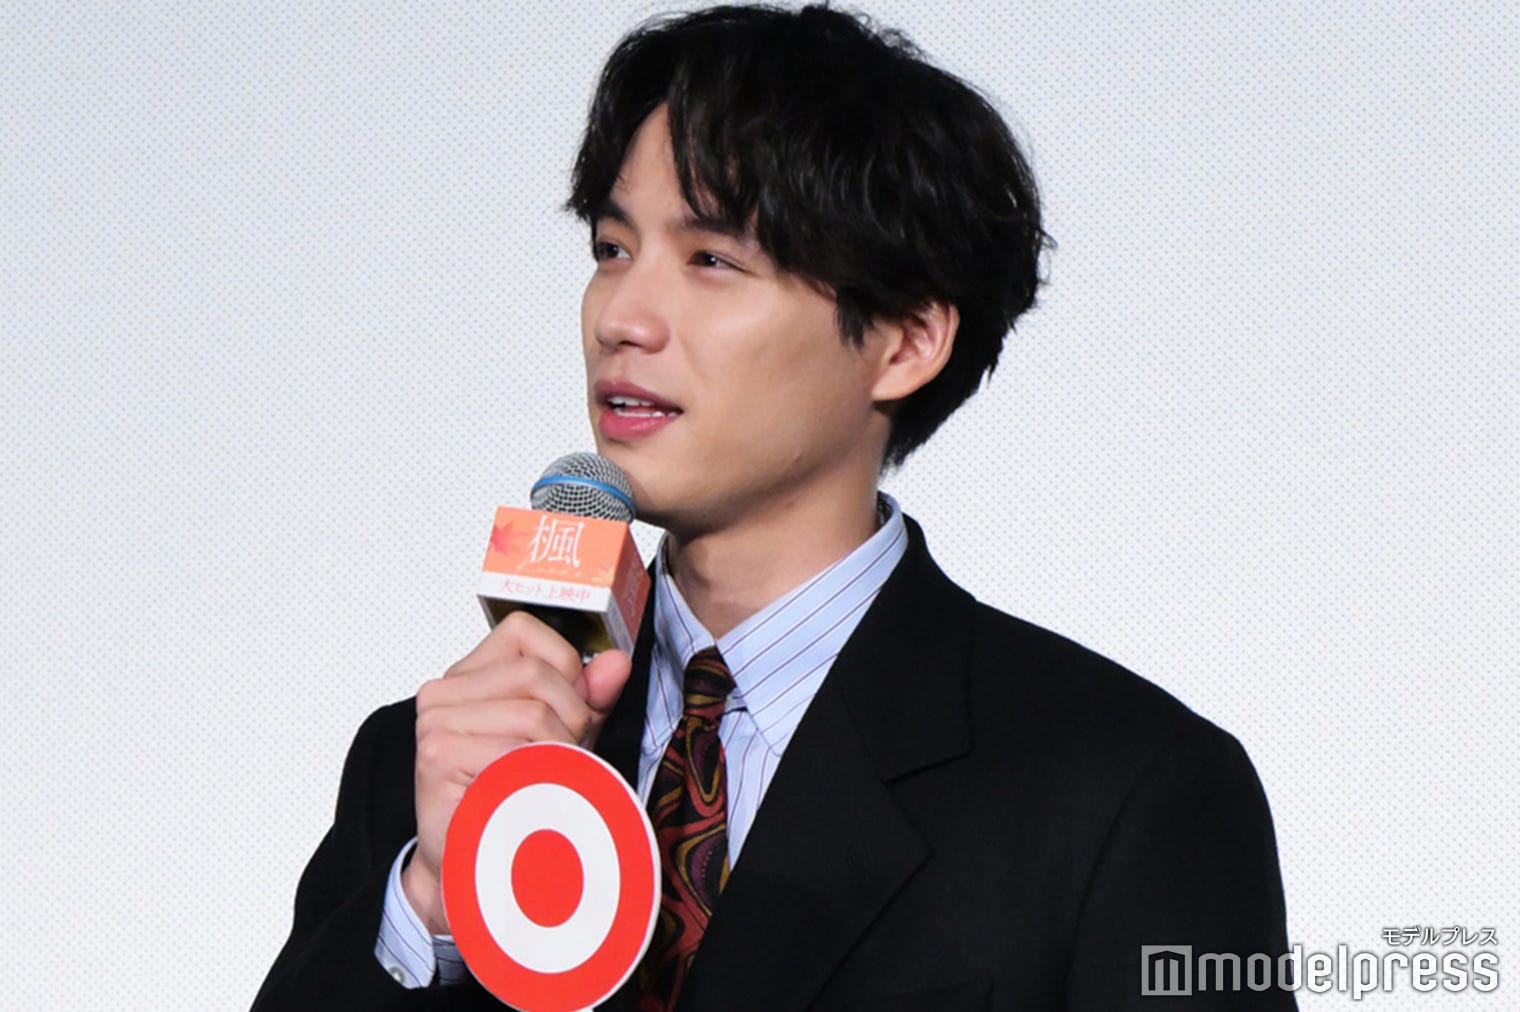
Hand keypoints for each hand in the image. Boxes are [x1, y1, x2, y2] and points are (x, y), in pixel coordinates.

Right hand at [400, 610, 632, 932]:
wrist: (470, 867)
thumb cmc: (513, 799)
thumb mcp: (562, 738)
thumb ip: (588, 698)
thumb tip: (616, 662)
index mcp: (468, 675)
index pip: (524, 630)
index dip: (564, 665)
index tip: (571, 709)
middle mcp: (442, 691)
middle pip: (535, 674)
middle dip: (571, 717)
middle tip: (566, 759)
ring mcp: (434, 722)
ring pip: (532, 712)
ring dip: (559, 753)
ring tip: (547, 782)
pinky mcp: (436, 756)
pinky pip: (514, 752)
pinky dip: (539, 776)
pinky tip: (529, 797)